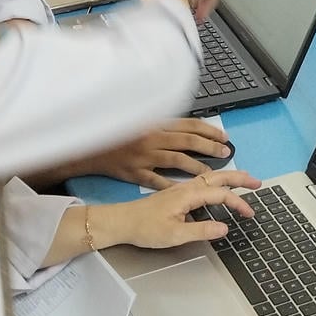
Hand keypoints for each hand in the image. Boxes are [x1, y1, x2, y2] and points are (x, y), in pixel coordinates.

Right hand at [88, 118, 233, 186]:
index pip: (190, 125)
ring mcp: (144, 156)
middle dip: (211, 148)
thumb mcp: (142, 124)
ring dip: (198, 166)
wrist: (89, 148)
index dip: (210, 131)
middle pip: (189, 142)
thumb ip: (165, 126)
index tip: (224, 138)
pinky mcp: (135, 173)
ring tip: (212, 173)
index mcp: (156, 124)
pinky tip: (188, 192)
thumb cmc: (117, 136)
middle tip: (226, 154)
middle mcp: (152, 138)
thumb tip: (189, 129)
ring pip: (177, 161)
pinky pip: (158, 181)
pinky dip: (173, 185)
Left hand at [112, 169, 261, 248]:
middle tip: (258, 182)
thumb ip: (202, 230)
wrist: (122, 221)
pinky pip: (203, 181)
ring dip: (230, 177)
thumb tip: (224, 228)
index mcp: (188, 194)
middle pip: (219, 177)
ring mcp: (181, 189)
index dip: (238, 203)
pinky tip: (218, 186)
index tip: (249, 213)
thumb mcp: (175, 235)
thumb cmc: (145, 228)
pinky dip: (217, 181)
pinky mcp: (177, 193)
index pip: (221, 194)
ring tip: (244, 179)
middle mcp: (187, 187)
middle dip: (240, 178)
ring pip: (211, 177)